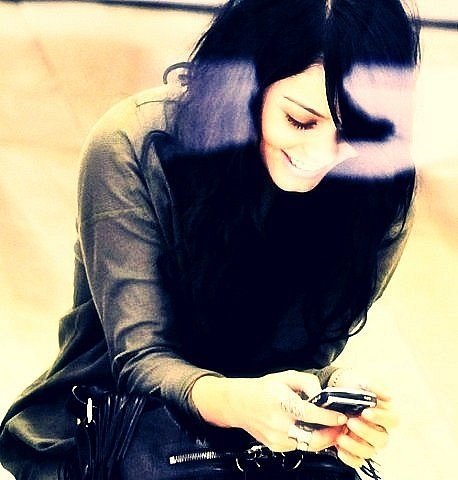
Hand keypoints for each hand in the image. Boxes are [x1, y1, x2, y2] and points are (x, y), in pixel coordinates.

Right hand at [191, 370, 346, 451]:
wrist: (238, 404)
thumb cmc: (263, 389)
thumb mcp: (285, 376)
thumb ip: (307, 382)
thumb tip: (322, 395)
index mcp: (281, 403)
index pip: (311, 414)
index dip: (329, 417)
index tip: (342, 417)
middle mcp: (278, 423)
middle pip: (313, 437)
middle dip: (331, 434)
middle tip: (343, 428)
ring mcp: (276, 438)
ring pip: (308, 445)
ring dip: (323, 440)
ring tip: (333, 430)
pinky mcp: (275, 446)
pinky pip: (299, 446)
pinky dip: (310, 440)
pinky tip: (315, 432)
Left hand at [331, 374, 398, 467]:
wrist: (332, 388)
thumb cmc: (351, 385)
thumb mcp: (361, 380)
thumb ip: (375, 386)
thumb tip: (388, 396)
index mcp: (384, 413)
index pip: (393, 421)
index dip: (382, 418)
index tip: (366, 412)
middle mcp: (377, 429)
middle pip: (382, 439)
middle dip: (366, 432)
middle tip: (351, 421)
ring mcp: (366, 440)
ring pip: (369, 451)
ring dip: (355, 445)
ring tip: (340, 435)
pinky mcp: (353, 448)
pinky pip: (357, 460)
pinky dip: (348, 457)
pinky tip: (339, 447)